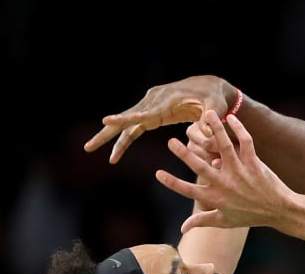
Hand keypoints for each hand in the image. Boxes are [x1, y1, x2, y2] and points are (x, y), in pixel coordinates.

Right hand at [84, 76, 234, 163]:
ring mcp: (151, 106)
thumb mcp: (215, 106)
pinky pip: (135, 128)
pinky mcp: (153, 113)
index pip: (144, 112)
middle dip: (108, 132)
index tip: (107, 121)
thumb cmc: (215, 98)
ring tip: (91, 150)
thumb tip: (202, 134)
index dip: (127, 118)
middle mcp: (154, 100)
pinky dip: (125, 140)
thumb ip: (210, 119)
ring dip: (111, 138)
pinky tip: (115, 155)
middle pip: (127, 118)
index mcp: (167, 99)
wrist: (210, 87)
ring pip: (127, 124)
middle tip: (88, 146)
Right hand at [156, 110, 294, 230]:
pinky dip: (239, 128)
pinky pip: (246, 142)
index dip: (172, 183)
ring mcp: (240, 172)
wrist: (279, 211)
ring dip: (215, 130)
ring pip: (224, 147)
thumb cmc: (250, 216)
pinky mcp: (254, 163)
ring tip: (205, 115)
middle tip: (170, 141)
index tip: (157, 173)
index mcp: (216, 198)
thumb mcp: (225, 221)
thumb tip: (182, 229)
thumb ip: (202, 221)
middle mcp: (226, 184)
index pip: (189, 191)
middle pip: (201, 168)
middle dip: (185, 155)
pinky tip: (230, 118)